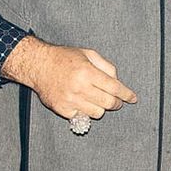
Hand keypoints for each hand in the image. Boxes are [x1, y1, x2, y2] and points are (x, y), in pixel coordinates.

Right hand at [2, 35, 137, 122]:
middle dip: (116, 103)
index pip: (114, 88)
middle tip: (116, 101)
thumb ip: (106, 66)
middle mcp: (79, 87)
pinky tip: (82, 102)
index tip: (132, 98)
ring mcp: (70, 100)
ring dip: (101, 107)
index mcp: (87, 72)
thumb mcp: (88, 53)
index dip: (126, 94)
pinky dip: (85, 111)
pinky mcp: (62, 109)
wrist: (38, 65)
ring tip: (96, 99)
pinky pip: (82, 117)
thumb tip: (117, 81)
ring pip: (97, 113)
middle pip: (108, 103)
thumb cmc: (64, 58)